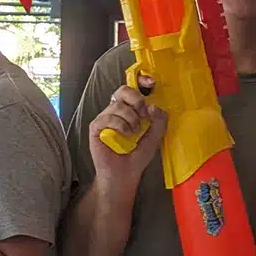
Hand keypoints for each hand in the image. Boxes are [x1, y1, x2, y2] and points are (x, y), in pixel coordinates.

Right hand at [89, 75, 167, 191]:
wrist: (124, 174)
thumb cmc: (137, 155)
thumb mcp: (155, 137)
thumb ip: (160, 121)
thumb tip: (153, 106)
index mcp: (131, 110)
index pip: (134, 88)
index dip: (141, 81)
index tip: (151, 83)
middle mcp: (117, 111)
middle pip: (123, 90)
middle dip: (136, 98)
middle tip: (143, 112)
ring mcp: (105, 118)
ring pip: (117, 105)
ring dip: (131, 118)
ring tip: (134, 132)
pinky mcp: (96, 127)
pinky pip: (107, 118)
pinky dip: (120, 125)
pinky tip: (125, 134)